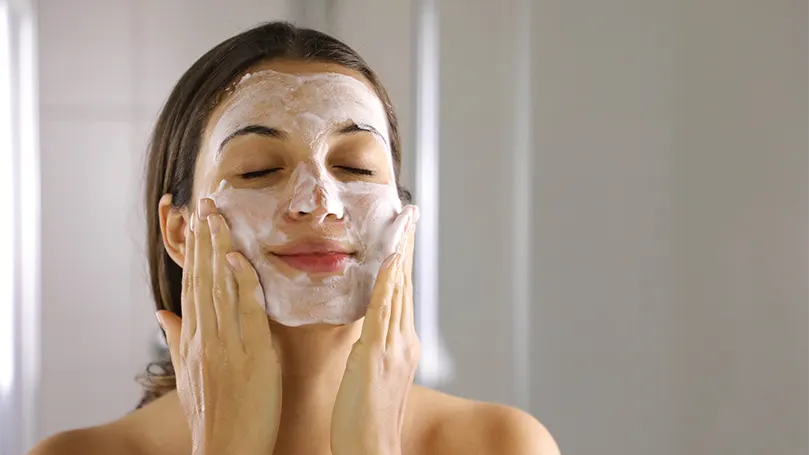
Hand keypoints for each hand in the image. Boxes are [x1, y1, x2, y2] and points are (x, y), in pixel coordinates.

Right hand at [157, 198, 281, 454]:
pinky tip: (237, 257)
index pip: (192, 286)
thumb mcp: (188, 377)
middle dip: (202, 240)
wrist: (224, 450)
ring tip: (216, 215)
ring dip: (217, 249)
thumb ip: (176, 341)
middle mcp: (204, 338)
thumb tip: (161, 314)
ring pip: (217, 288)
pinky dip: (239, 283)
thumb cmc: (211, 416)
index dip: (193, 253)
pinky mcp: (249, 356)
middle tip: (206, 203)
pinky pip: (244, 312)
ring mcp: (224, 346)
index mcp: (192, 341)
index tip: (195, 223)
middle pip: (201, 279)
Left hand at [331, 205, 420, 454]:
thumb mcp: (371, 375)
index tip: (402, 235)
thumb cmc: (365, 420)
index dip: (403, 262)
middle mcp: (403, 341)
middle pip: (406, 285)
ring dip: (401, 254)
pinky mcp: (377, 355)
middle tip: (409, 215)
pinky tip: (391, 261)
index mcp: (400, 344)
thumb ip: (372, 347)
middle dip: (408, 248)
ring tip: (403, 224)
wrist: (372, 450)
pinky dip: (390, 284)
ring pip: (399, 291)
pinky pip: (384, 311)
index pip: (401, 293)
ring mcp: (394, 347)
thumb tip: (367, 326)